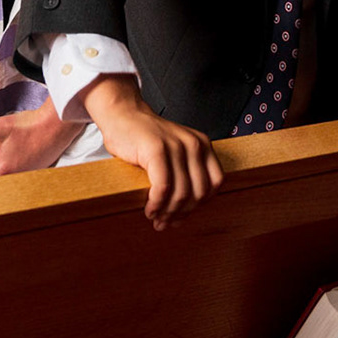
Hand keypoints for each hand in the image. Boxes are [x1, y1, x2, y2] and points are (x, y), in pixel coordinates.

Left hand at [0, 99, 84, 178]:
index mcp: (2, 169)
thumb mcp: (1, 126)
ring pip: (7, 176)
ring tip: (3, 149)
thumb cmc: (30, 125)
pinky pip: (20, 172)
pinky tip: (18, 149)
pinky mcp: (37, 169)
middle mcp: (15, 177)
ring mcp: (27, 175)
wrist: (57, 125)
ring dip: (2, 166)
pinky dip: (15, 164)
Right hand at [82, 74, 221, 229]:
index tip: (183, 216)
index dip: (200, 205)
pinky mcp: (157, 150)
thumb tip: (184, 214)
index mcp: (202, 145)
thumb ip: (185, 175)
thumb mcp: (175, 153)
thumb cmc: (144, 139)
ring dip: (168, 213)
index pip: (214, 183)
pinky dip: (156, 204)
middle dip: (183, 213)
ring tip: (156, 219)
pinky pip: (163, 187)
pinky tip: (149, 209)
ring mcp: (176, 146)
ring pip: (182, 193)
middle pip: (199, 192)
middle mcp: (194, 144)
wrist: (122, 115)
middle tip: (166, 223)